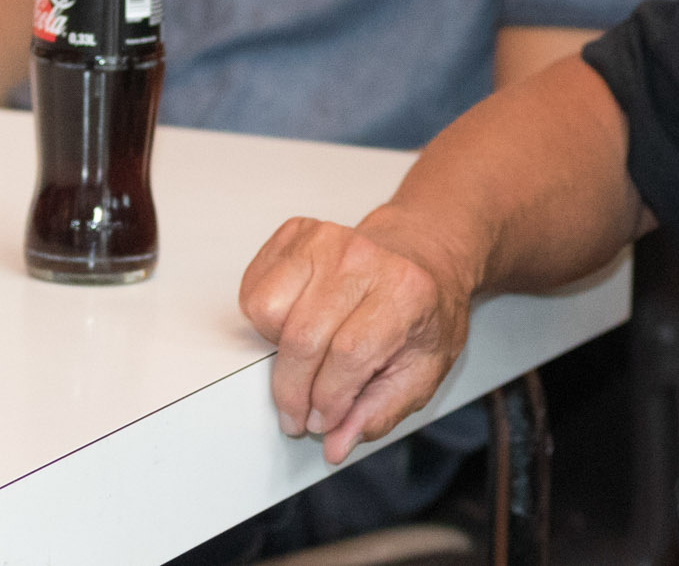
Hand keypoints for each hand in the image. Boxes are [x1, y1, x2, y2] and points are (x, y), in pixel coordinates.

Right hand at [240, 209, 477, 464]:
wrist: (423, 255)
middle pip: (303, 338)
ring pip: (269, 311)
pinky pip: (254, 289)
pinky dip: (265, 319)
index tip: (323, 422)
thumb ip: (380, 412)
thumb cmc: (423, 311)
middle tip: (299, 414)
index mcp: (405, 292)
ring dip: (279, 350)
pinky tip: (296, 323)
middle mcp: (364, 258)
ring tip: (307, 356)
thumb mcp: (423, 370)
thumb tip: (336, 445)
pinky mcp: (297, 233)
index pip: (349, 355)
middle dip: (294, 393)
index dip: (328, 400)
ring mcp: (327, 239)